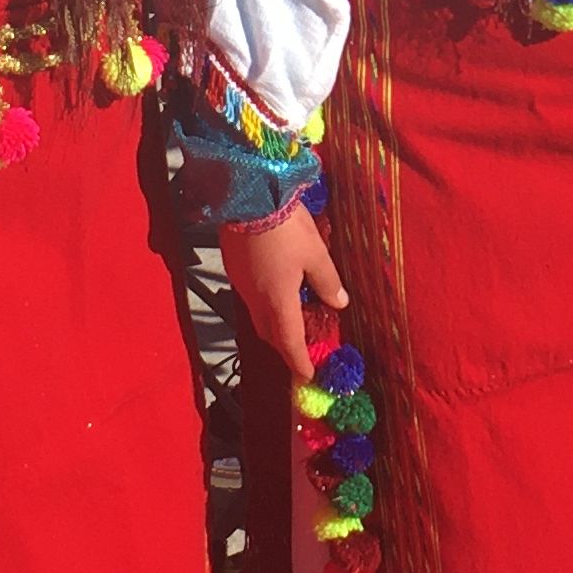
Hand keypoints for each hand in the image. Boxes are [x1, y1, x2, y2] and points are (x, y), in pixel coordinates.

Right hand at [223, 204, 348, 380]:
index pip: (289, 343)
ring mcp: (240, 284)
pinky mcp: (233, 268)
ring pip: (257, 316)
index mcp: (278, 302)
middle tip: (300, 350)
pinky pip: (250, 297)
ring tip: (291, 320)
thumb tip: (339, 303)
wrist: (248, 196)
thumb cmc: (286, 228)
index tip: (307, 375)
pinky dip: (263, 304)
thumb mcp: (316, 254)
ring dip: (273, 325)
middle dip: (284, 346)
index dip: (299, 362)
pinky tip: (274, 289)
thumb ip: (327, 282)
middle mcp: (256, 299)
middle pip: (269, 333)